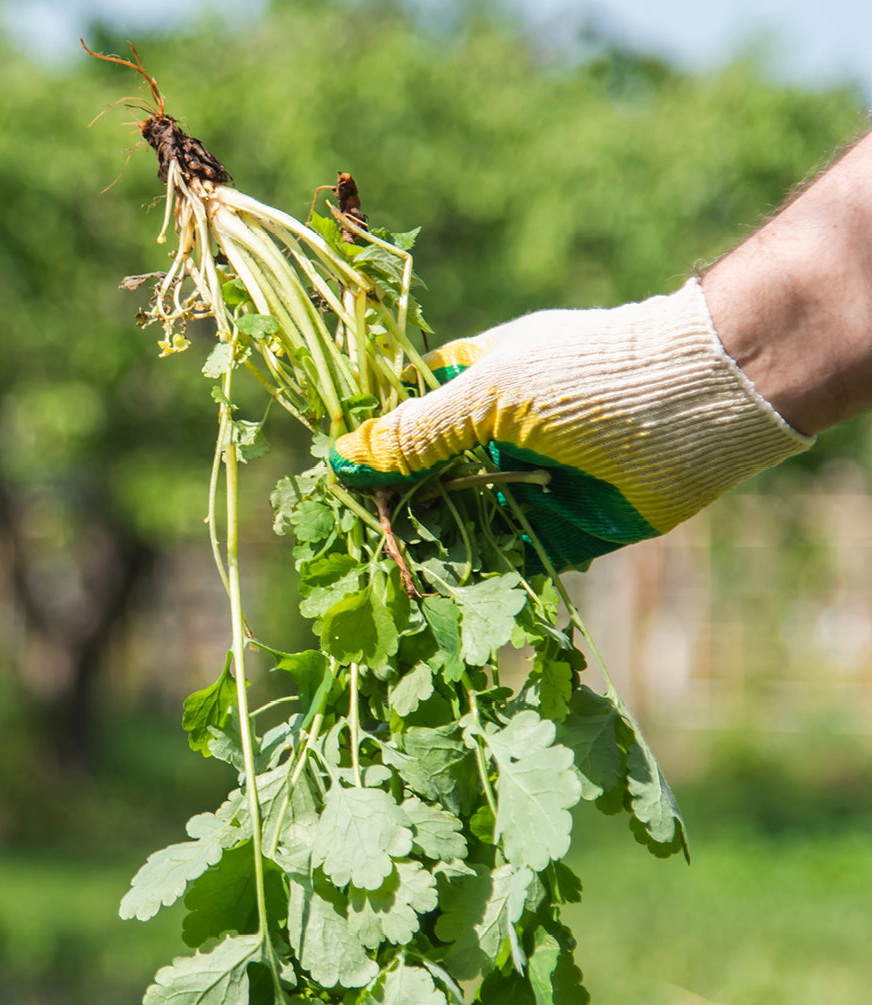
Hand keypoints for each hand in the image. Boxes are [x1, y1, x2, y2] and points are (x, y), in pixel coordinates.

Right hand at [331, 280, 809, 571]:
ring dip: (433, 551)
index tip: (331, 487)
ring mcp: (530, 483)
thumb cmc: (587, 377)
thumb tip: (341, 456)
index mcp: (475, 384)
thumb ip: (417, 432)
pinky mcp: (563, 529)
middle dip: (395, 512)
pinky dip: (482, 579)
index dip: (370, 449)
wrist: (697, 405)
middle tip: (349, 551)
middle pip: (429, 479)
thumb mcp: (488, 395)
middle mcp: (498, 436)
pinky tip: (443, 602)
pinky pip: (511, 558)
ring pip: (465, 523)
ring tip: (386, 586)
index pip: (404, 417)